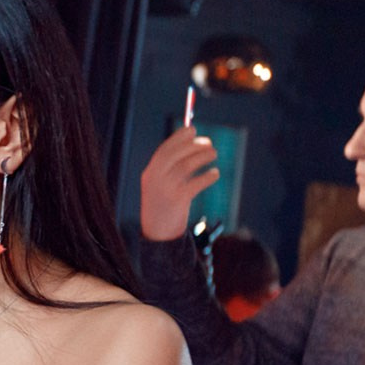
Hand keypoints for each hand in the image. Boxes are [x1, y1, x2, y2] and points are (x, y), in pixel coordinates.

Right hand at [139, 126, 218, 240]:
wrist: (157, 234)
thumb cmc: (163, 206)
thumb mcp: (160, 185)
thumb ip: (171, 167)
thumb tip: (191, 143)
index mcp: (150, 173)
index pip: (165, 149)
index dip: (179, 137)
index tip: (193, 129)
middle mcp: (155, 179)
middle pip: (176, 154)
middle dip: (194, 145)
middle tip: (209, 143)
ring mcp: (166, 190)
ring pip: (187, 165)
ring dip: (203, 157)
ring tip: (214, 154)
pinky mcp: (177, 201)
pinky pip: (196, 183)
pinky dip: (208, 176)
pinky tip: (214, 174)